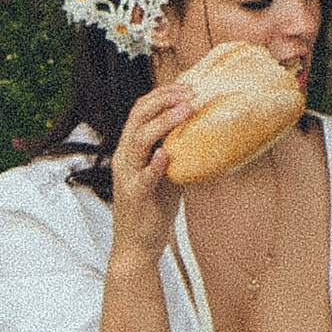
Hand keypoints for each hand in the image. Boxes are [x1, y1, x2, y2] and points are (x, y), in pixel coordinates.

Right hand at [107, 78, 191, 266]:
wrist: (137, 245)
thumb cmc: (153, 208)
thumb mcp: (166, 173)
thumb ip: (177, 153)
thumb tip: (205, 133)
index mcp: (131, 149)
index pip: (140, 111)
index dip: (161, 94)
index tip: (186, 85)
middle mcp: (125, 158)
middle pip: (137, 117)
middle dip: (163, 101)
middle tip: (190, 93)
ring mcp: (128, 176)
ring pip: (139, 141)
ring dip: (163, 123)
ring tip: (185, 112)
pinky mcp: (135, 197)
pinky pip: (143, 177)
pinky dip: (154, 164)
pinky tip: (166, 154)